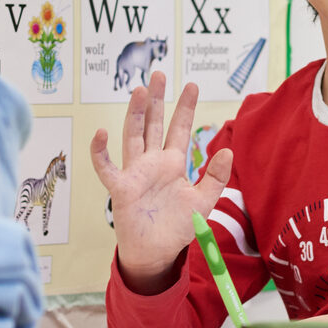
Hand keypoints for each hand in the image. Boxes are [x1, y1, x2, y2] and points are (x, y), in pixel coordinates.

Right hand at [91, 72, 233, 293]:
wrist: (157, 253)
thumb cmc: (177, 227)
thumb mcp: (203, 202)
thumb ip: (216, 177)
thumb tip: (227, 150)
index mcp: (173, 163)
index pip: (179, 129)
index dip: (185, 108)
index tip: (192, 86)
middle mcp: (153, 163)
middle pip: (154, 124)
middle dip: (157, 100)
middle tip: (159, 74)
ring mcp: (135, 173)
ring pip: (133, 136)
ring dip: (136, 114)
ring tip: (139, 90)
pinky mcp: (121, 188)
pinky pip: (106, 167)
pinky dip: (100, 152)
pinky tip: (100, 133)